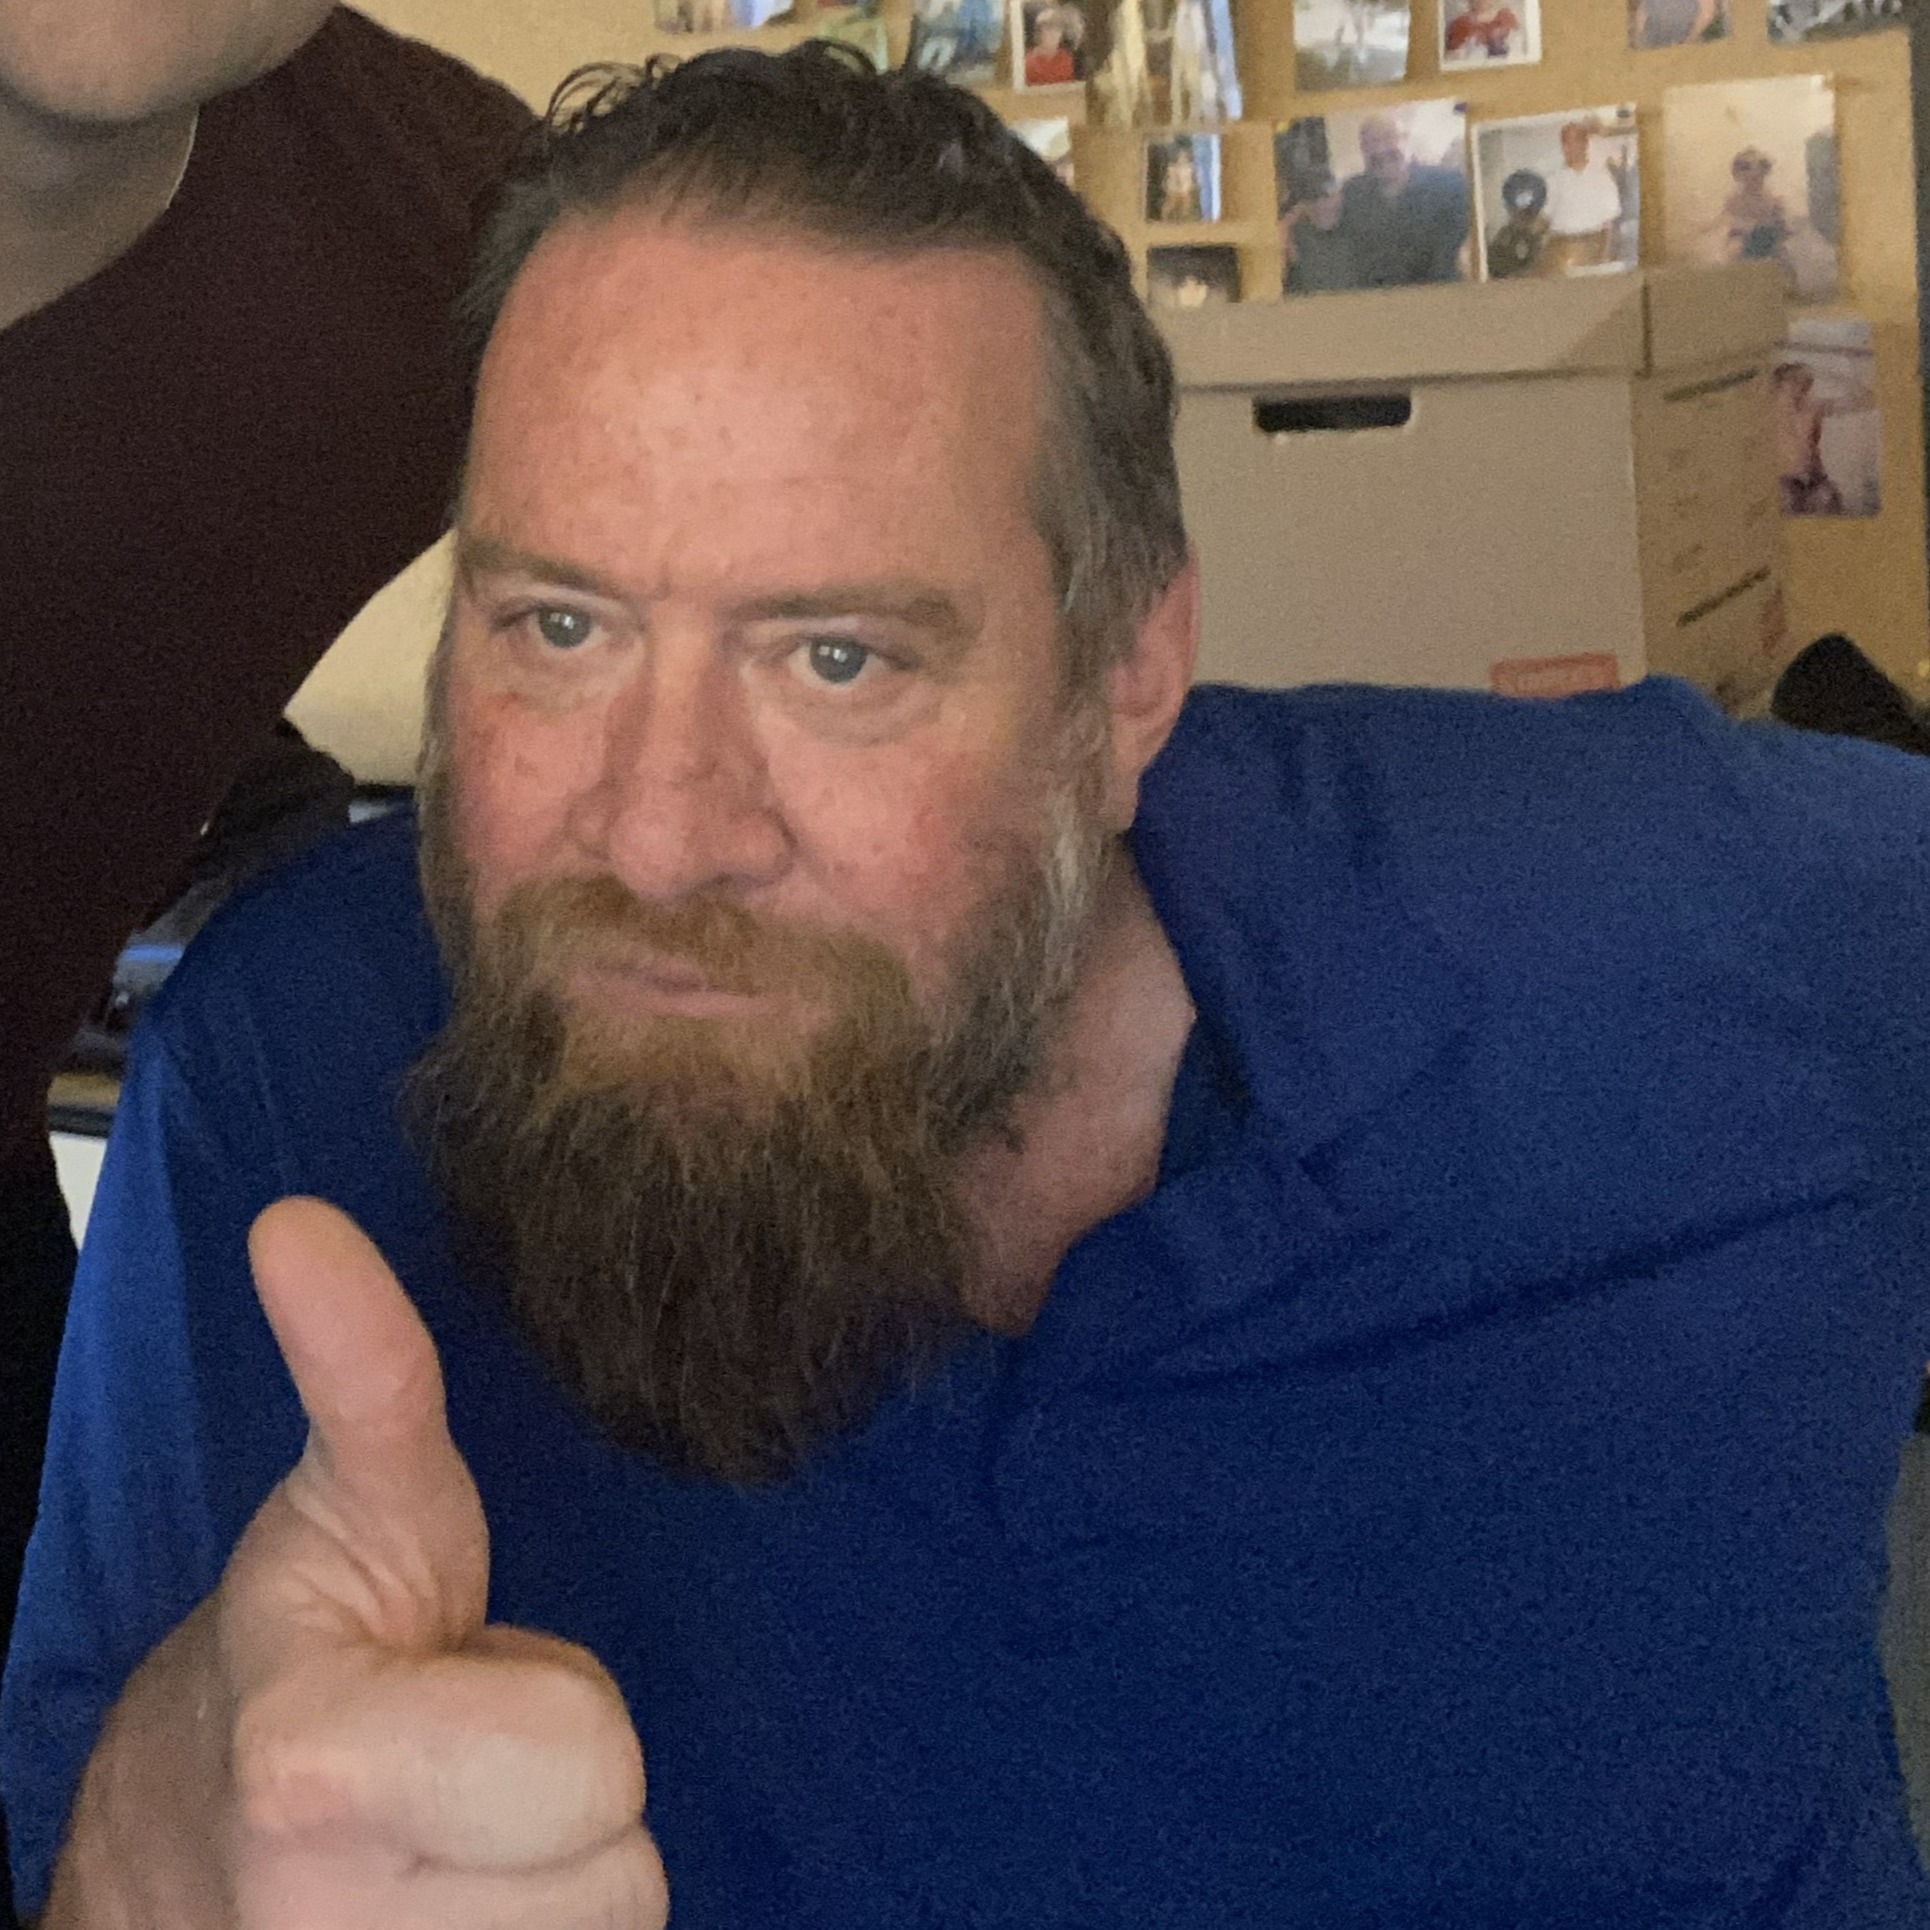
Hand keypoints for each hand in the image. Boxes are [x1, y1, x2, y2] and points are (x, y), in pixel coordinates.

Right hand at [46, 1197, 665, 1929]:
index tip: (458, 1680)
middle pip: (625, 1874)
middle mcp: (332, 1927)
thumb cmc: (312, 1641)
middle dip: (570, 1801)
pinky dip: (545, 1928)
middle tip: (476, 1753)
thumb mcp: (355, 1495)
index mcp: (319, 1766)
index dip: (561, 1711)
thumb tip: (300, 1223)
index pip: (599, 1764)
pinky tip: (471, 1893)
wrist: (190, 1851)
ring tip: (466, 1827)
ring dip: (558, 1876)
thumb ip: (361, 1367)